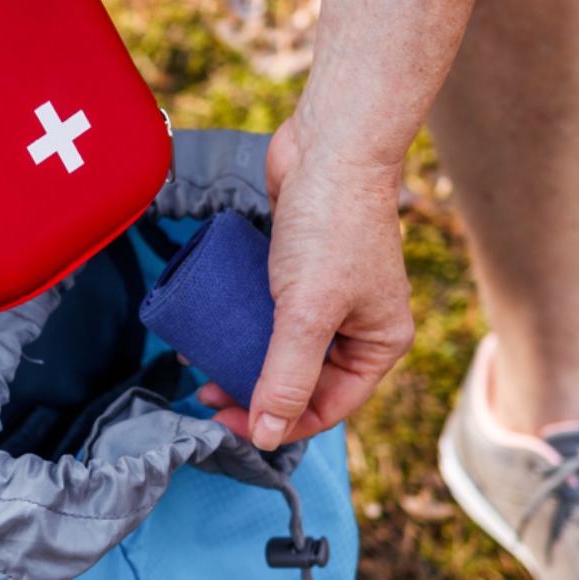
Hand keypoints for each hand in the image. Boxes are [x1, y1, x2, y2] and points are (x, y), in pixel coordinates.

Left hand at [199, 116, 414, 449]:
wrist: (329, 144)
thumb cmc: (331, 224)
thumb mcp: (308, 311)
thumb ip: (287, 374)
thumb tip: (268, 434)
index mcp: (378, 344)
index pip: (327, 406)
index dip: (277, 423)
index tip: (226, 424)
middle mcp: (357, 326)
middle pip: (302, 382)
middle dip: (254, 393)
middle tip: (207, 396)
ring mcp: (327, 298)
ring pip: (280, 349)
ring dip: (241, 361)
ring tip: (200, 365)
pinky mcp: (297, 272)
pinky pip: (267, 314)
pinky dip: (239, 325)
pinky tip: (207, 329)